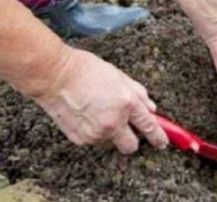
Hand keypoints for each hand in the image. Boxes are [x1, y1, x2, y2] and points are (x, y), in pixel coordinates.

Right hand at [32, 48, 168, 153]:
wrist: (53, 75)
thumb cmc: (86, 70)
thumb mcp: (119, 76)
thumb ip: (139, 94)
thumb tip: (151, 109)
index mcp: (127, 103)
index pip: (149, 126)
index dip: (159, 137)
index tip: (163, 143)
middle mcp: (113, 122)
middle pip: (131, 146)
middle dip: (133, 140)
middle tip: (128, 127)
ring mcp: (95, 133)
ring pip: (111, 142)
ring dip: (111, 132)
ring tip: (99, 110)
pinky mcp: (80, 139)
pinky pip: (94, 140)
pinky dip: (94, 131)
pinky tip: (86, 114)